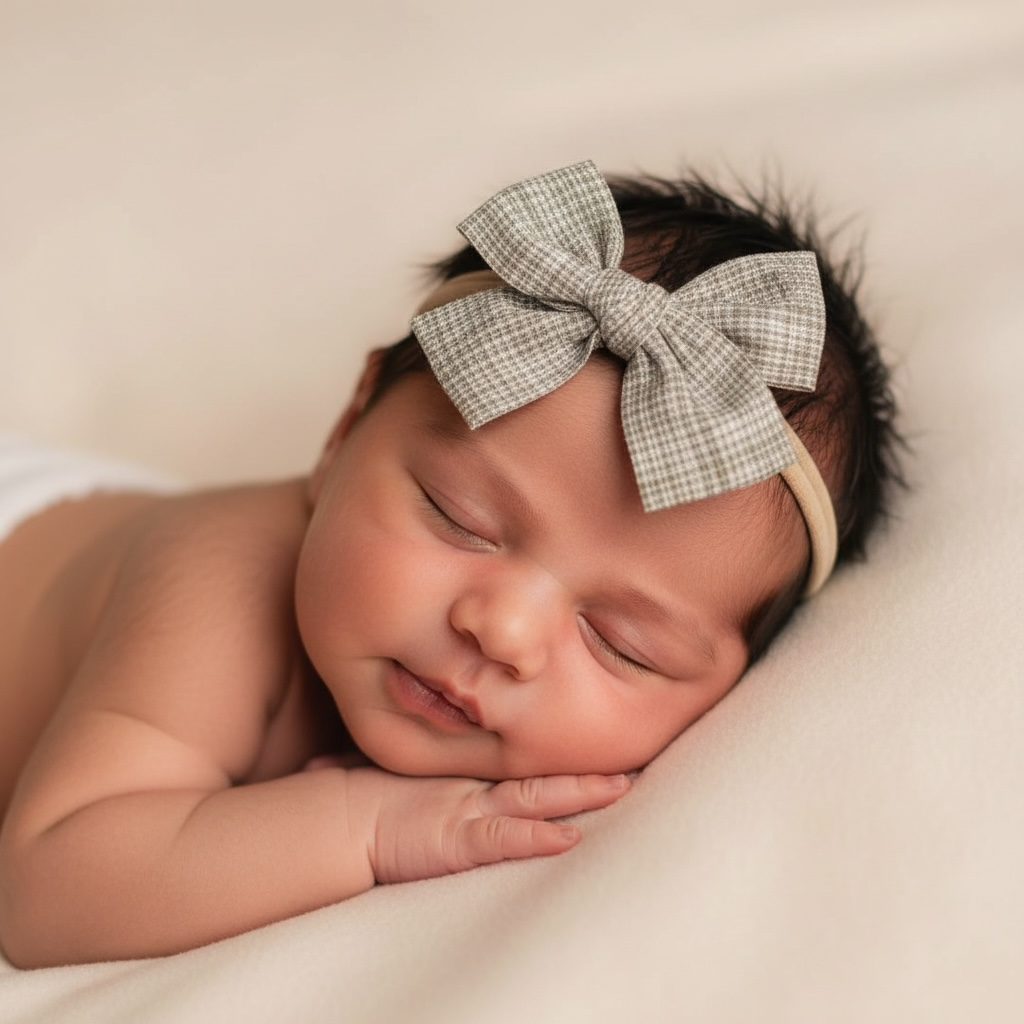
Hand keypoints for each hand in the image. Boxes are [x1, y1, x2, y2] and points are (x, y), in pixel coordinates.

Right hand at [349, 768, 630, 884]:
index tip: (601, 742)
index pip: (522, 762)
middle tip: (632, 760)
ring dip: (579, 793)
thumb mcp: (401, 773)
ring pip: (535, 797)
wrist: (337, 819)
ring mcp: (469, 809)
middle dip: (585, 771)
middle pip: (540, 774)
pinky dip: (537, 839)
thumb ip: (414, 757)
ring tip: (621, 786)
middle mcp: (474, 786)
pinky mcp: (458, 840)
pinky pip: (504, 838)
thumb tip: (382, 743)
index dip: (560, 754)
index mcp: (467, 775)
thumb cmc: (366, 797)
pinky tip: (568, 839)